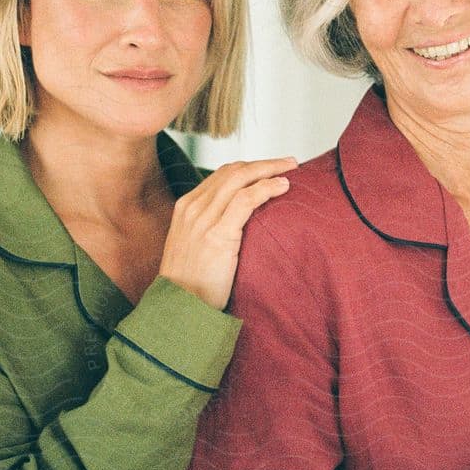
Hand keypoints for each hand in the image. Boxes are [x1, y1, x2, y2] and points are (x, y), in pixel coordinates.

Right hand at [158, 157, 297, 310]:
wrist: (177, 306)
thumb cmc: (190, 284)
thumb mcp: (192, 248)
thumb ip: (209, 229)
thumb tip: (238, 224)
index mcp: (186, 207)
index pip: (221, 175)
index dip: (249, 168)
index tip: (269, 168)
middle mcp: (193, 208)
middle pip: (233, 171)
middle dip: (263, 163)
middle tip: (288, 162)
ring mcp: (203, 219)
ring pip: (241, 179)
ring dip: (270, 169)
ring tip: (291, 169)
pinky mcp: (218, 234)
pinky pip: (246, 200)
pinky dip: (267, 188)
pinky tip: (283, 187)